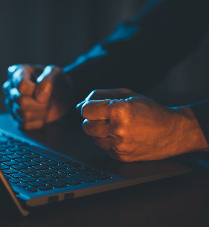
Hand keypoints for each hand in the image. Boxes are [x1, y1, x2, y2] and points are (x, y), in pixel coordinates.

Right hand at [3, 64, 72, 129]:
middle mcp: (10, 88)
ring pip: (23, 114)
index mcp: (17, 73)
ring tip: (46, 105)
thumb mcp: (56, 73)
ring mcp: (11, 105)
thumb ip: (48, 80)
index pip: (21, 86)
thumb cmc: (56, 81)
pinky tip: (43, 113)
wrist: (62, 95)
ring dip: (41, 111)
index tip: (45, 88)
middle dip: (41, 102)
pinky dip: (39, 121)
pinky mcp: (17, 119)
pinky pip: (25, 125)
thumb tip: (39, 97)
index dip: (36, 90)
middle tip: (48, 98)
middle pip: (21, 101)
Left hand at [77, 89, 207, 161]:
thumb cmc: (150, 109)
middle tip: (105, 117)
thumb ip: (100, 96)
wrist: (173, 132)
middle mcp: (118, 130)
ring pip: (93, 138)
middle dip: (92, 120)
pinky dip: (109, 141)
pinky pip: (104, 148)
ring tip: (116, 126)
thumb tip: (78, 106)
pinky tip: (122, 136)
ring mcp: (119, 146)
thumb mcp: (127, 94)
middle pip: (86, 126)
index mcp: (119, 111)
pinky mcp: (121, 157)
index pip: (86, 111)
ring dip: (100, 131)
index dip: (89, 107)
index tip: (95, 107)